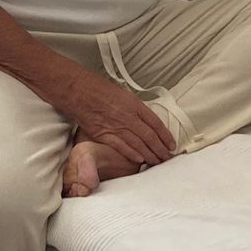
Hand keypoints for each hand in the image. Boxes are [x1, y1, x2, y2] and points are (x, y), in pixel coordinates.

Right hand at [55, 68, 175, 168]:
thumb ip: (135, 107)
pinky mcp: (105, 135)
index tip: (171, 144)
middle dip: (160, 149)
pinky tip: (140, 160)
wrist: (79, 92)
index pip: (156, 123)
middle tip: (167, 157)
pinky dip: (132, 154)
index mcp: (135, 105)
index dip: (165, 135)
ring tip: (157, 161)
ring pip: (138, 144)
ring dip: (149, 154)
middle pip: (149, 137)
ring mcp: (117, 127)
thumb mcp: (123, 94)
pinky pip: (121, 147)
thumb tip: (145, 120)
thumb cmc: (99, 90)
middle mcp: (128, 117)